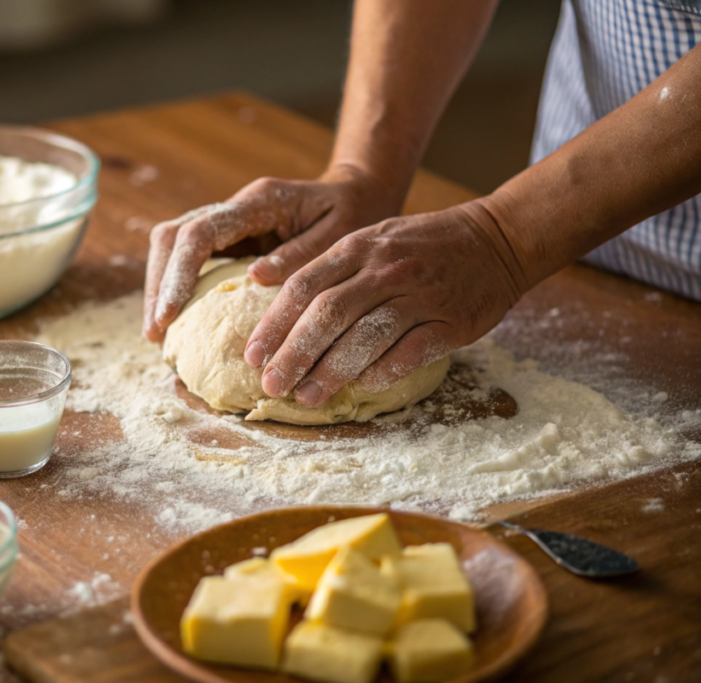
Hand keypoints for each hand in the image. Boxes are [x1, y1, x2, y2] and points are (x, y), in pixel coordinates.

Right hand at [142, 165, 406, 341]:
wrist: (357, 193)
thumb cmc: (354, 214)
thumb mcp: (341, 233)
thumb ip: (300, 253)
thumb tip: (254, 276)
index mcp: (259, 202)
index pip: (199, 234)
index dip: (178, 275)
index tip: (168, 316)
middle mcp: (234, 207)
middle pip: (171, 237)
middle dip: (157, 284)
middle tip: (154, 333)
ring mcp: (227, 221)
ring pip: (172, 246)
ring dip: (160, 288)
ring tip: (158, 333)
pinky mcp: (227, 239)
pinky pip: (189, 259)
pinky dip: (177, 288)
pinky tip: (177, 321)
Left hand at [244, 200, 528, 406]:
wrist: (499, 238)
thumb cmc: (423, 245)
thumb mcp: (374, 239)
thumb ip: (333, 269)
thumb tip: (283, 312)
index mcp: (359, 246)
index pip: (304, 286)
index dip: (274, 324)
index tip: (252, 356)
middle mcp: (385, 269)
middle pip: (327, 314)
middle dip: (293, 354)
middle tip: (271, 385)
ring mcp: (420, 295)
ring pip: (365, 337)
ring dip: (330, 372)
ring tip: (306, 397)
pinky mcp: (451, 322)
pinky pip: (409, 353)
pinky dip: (381, 372)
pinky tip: (360, 387)